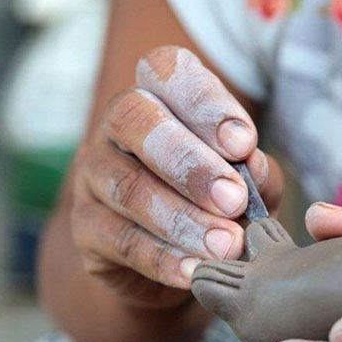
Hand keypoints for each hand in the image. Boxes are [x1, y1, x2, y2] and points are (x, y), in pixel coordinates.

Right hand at [70, 46, 282, 307]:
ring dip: (182, 218)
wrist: (175, 256)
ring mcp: (94, 175)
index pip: (165, 70)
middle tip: (234, 199)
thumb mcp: (249, 180)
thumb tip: (251, 167)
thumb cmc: (218, 200)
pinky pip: (120, 240)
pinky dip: (163, 258)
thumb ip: (255, 172)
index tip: (244, 142)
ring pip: (128, 187)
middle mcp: (118, 125)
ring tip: (226, 245)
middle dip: (189, 161)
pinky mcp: (86, 228)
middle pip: (135, 119)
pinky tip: (195, 271)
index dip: (203, 101)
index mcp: (160, 94)